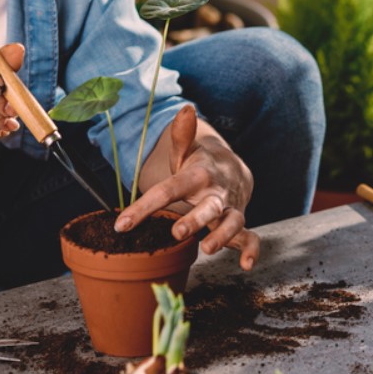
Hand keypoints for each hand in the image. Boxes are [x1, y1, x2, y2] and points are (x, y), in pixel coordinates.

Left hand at [115, 105, 259, 270]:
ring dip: (222, 235)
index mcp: (198, 175)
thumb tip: (185, 108)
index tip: (121, 225)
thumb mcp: (188, 151)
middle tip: (178, 232)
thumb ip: (183, 135)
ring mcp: (230, 210)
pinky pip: (250, 237)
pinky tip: (246, 265)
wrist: (234, 171)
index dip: (144, 207)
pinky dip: (251, 250)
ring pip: (232, 223)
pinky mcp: (240, 223)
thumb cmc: (200, 166)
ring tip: (207, 249)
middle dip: (195, 218)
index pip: (169, 190)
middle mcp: (216, 193)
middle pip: (208, 206)